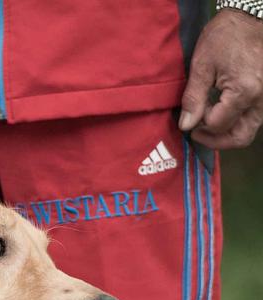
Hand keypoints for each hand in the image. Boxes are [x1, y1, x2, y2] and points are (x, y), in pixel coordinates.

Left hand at [179, 9, 262, 148]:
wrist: (250, 16)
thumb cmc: (226, 36)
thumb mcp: (202, 66)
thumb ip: (194, 98)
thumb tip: (186, 125)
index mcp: (245, 92)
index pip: (218, 125)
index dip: (200, 125)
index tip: (190, 117)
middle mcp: (262, 98)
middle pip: (241, 136)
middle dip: (217, 140)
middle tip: (198, 133)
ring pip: (250, 128)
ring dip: (229, 132)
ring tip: (209, 122)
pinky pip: (255, 116)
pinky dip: (239, 120)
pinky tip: (223, 111)